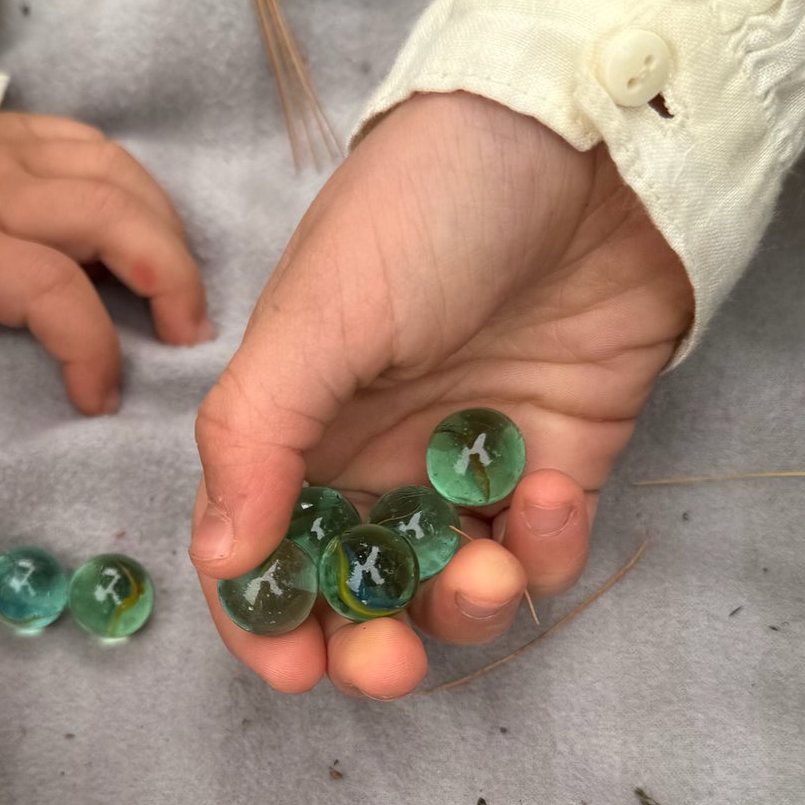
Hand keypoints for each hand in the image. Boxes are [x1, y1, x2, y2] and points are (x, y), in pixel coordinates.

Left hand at [0, 112, 211, 441]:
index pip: (52, 292)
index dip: (92, 350)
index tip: (97, 399)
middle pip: (114, 220)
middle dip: (170, 280)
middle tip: (186, 336)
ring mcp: (9, 150)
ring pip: (118, 176)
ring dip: (165, 232)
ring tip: (179, 286)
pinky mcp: (10, 126)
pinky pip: (93, 143)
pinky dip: (134, 185)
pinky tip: (140, 223)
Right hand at [189, 92, 692, 697]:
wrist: (588, 136)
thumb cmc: (428, 210)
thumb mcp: (317, 315)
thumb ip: (256, 436)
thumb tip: (217, 556)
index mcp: (300, 425)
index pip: (261, 549)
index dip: (265, 620)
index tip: (291, 668)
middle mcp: (377, 456)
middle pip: (358, 589)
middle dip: (369, 644)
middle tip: (390, 662)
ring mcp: (468, 462)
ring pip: (451, 586)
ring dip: (463, 605)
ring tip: (486, 568)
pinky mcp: (556, 458)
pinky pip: (540, 547)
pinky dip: (544, 548)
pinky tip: (550, 494)